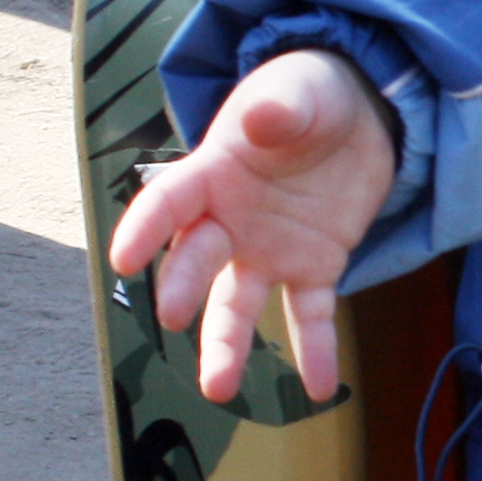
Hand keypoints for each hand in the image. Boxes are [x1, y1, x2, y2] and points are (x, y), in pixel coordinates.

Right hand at [105, 49, 397, 402]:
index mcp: (211, 172)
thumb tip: (260, 119)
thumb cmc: (307, 95)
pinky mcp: (314, 265)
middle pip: (197, 260)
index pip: (167, 201)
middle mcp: (229, 221)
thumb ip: (279, 108)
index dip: (144, 227)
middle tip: (173, 317)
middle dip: (182, 287)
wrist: (358, 111)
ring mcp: (268, 249)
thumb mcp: (297, 90)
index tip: (124, 257)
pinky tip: (318, 387)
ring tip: (219, 389)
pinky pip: (311, 314)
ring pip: (238, 305)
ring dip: (227, 346)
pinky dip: (316, 350)